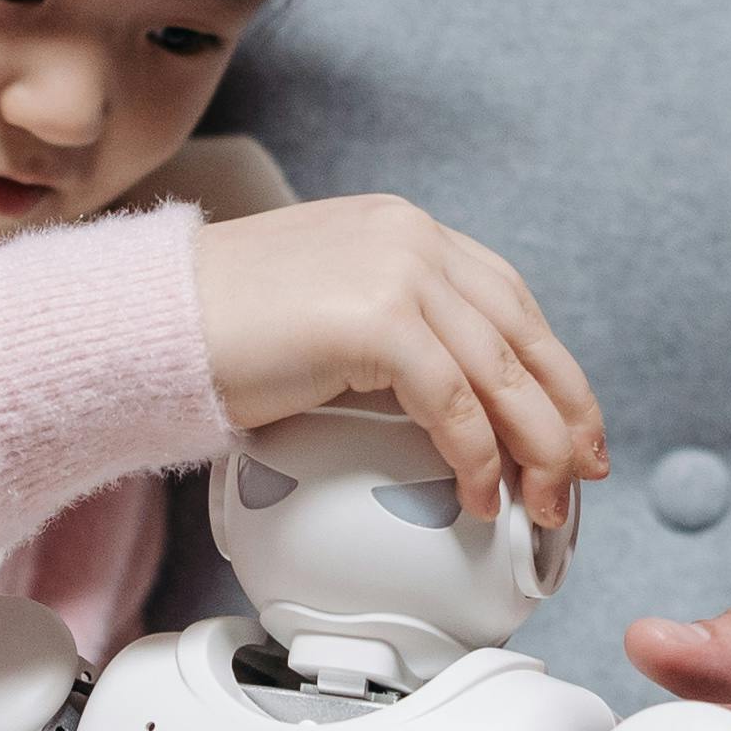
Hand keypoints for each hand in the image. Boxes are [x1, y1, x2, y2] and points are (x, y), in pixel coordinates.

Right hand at [193, 197, 607, 526]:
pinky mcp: (375, 320)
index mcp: (403, 228)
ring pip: (502, 373)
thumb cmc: (219, 328)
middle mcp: (410, 238)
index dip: (551, 365)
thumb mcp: (325, 307)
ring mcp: (396, 271)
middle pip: (523, 334)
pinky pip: (454, 403)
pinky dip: (475, 457)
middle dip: (563, 412)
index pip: (508, 298)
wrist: (150, 323)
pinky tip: (477, 495)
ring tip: (540, 503)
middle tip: (580, 472)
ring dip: (533, 449)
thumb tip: (445, 394)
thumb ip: (388, 324)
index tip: (572, 420)